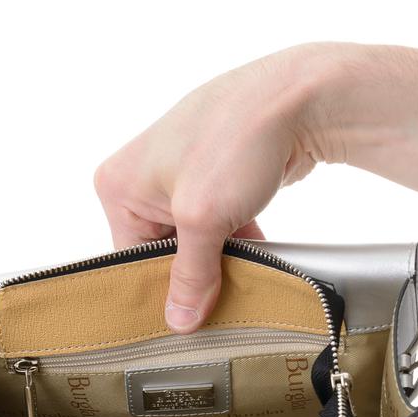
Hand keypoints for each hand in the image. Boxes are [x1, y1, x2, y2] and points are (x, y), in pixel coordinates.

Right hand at [95, 45, 417, 332]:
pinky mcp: (215, 173)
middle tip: (217, 301)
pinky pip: (217, 222)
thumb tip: (179, 318)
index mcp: (117, 184)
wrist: (300, 97)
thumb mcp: (204, 219)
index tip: (186, 319)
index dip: (161, 290)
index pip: (130, 259)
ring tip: (242, 278)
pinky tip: (256, 257)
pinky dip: (236, 240)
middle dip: (194, 273)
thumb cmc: (237, 138)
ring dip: (219, 259)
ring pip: (194, 239)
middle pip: (162, 251)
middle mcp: (141, 176)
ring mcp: (180, 172)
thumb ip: (190, 275)